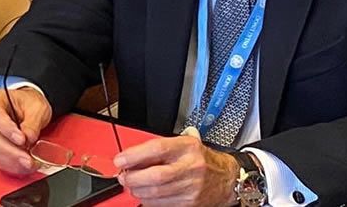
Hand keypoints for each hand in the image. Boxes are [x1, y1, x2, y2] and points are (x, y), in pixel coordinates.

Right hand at [0, 87, 52, 174]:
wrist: (28, 109)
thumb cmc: (29, 103)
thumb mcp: (37, 107)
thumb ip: (32, 122)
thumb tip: (28, 137)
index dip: (7, 129)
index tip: (21, 139)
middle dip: (11, 150)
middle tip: (27, 158)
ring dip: (12, 160)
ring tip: (29, 163)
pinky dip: (11, 165)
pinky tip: (23, 166)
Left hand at [114, 134, 238, 205]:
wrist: (226, 178)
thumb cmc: (200, 159)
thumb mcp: (182, 145)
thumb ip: (157, 149)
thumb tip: (130, 157)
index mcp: (187, 147)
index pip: (157, 149)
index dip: (134, 156)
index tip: (120, 160)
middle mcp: (191, 167)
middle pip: (155, 176)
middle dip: (132, 178)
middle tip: (123, 176)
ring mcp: (192, 187)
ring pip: (156, 193)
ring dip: (137, 190)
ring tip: (133, 185)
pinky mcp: (190, 203)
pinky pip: (162, 204)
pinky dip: (148, 200)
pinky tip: (146, 194)